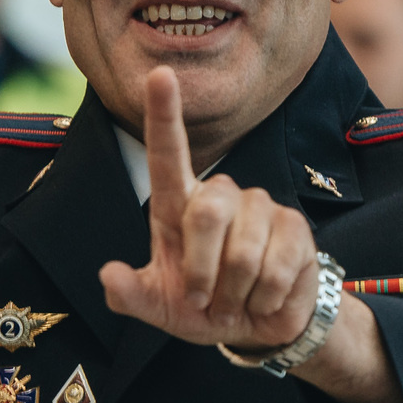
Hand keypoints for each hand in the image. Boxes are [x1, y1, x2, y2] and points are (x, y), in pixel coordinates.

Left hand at [100, 67, 320, 354]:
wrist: (259, 327)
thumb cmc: (203, 307)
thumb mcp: (160, 309)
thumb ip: (131, 296)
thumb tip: (108, 275)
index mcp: (178, 207)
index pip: (167, 154)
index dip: (163, 115)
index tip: (159, 74)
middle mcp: (219, 195)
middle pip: (206, 212)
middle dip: (202, 271)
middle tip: (205, 300)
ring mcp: (260, 207)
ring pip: (243, 250)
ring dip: (235, 293)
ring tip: (236, 302)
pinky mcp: (294, 226)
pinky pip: (278, 266)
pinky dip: (265, 298)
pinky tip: (265, 299)